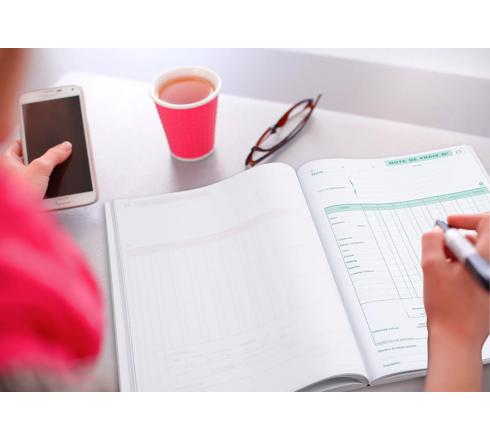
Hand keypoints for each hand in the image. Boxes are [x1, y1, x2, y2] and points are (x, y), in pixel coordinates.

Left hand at [0, 139, 71, 197]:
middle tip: (55, 157)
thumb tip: (65, 146)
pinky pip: (42, 188)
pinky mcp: (30, 198)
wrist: (20, 221)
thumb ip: (54, 155)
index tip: (43, 138)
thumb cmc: (18, 195)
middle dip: (44, 160)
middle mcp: (11, 173)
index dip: (32, 140)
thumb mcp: (40, 168)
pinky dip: (49, 188)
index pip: (19, 145)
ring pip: (38, 175)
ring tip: (55, 176)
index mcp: (7, 161)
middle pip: (31, 160)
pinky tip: (54, 189)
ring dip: (48, 176)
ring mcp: (20, 186)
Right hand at [422, 213, 489, 390]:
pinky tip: (449, 283)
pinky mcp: (489, 289)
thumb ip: (431, 241)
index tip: (451, 223)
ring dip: (459, 257)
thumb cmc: (448, 308)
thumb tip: (436, 232)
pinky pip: (478, 270)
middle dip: (458, 241)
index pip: (486, 223)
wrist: (457, 338)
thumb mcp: (431, 267)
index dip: (467, 218)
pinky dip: (464, 269)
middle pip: (481, 240)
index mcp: (488, 257)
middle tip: (439, 251)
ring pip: (479, 256)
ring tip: (442, 271)